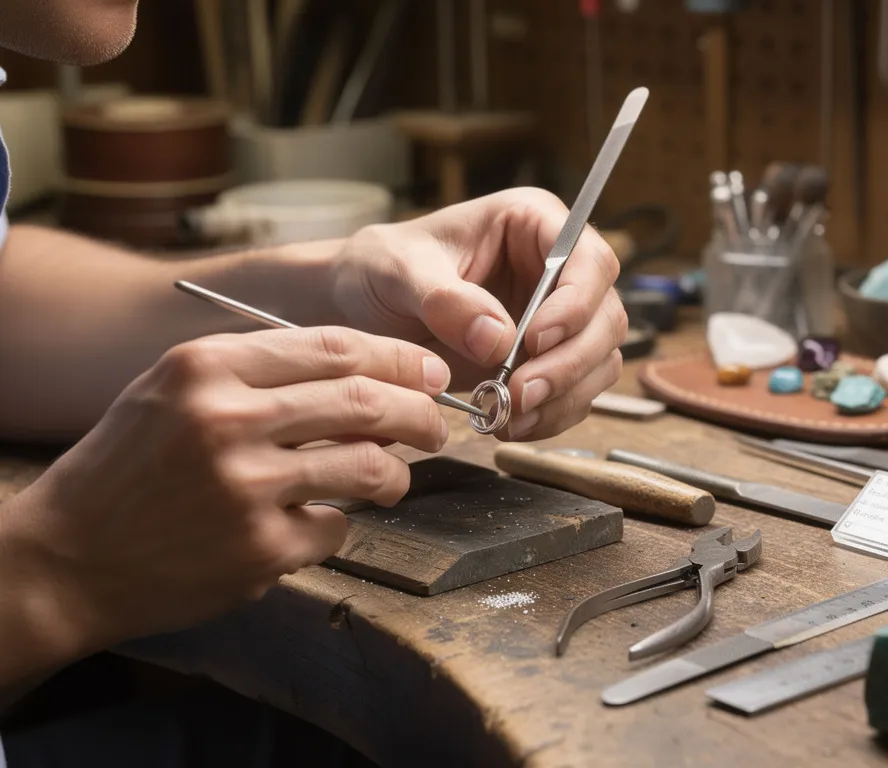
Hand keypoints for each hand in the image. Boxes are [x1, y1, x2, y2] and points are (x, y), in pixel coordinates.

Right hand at [7, 326, 450, 658]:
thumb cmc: (129, 468)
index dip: (398, 358)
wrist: (64, 558)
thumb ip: (262, 376)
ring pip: (368, 467)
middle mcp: (227, 419)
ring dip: (396, 474)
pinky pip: (335, 527)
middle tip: (436, 426)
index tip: (430, 372)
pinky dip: (337, 525)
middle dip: (420, 413)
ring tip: (394, 479)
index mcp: (207, 367)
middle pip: (366, 402)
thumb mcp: (175, 391)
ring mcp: (245, 487)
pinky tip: (313, 524)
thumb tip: (370, 377)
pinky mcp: (258, 548)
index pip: (336, 348)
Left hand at [328, 188, 627, 441]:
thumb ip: (445, 299)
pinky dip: (551, 415)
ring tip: (511, 417)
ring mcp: (558, 317)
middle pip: (605, 316)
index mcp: (532, 223)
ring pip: (599, 360)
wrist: (359, 310)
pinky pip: (576, 392)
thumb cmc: (379, 270)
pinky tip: (511, 424)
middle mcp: (558, 269)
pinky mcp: (548, 360)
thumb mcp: (397, 271)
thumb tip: (496, 338)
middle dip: (570, 362)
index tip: (535, 340)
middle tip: (522, 394)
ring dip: (564, 396)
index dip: (575, 303)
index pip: (589, 260)